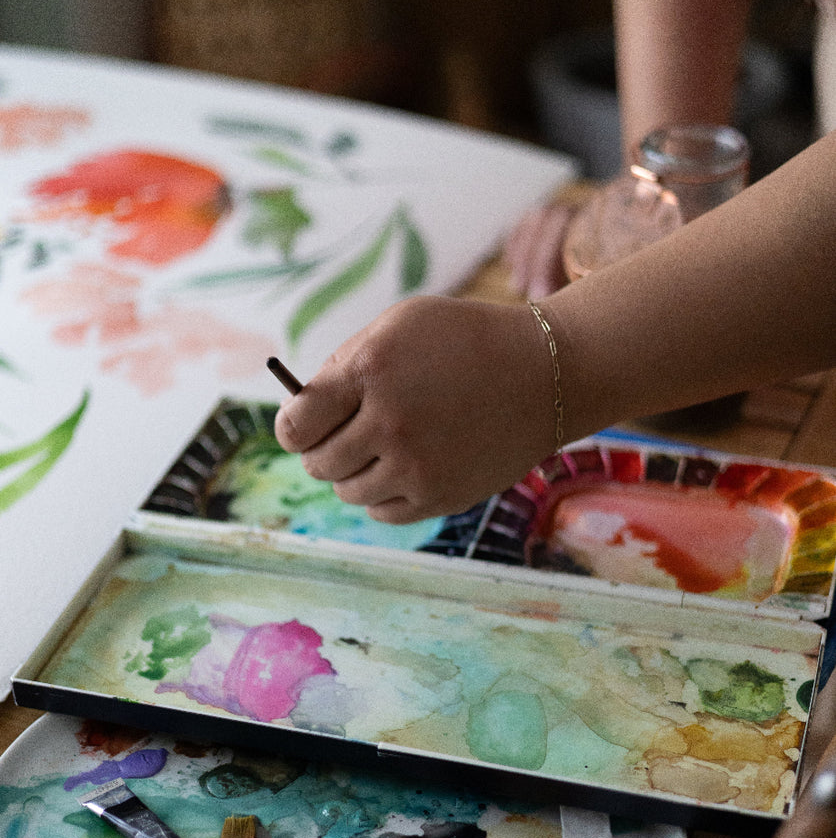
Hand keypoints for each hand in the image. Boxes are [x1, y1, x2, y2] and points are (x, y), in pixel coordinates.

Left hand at [274, 296, 558, 523]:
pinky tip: (402, 467)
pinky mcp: (440, 496)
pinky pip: (382, 511)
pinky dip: (382, 494)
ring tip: (378, 448)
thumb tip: (299, 409)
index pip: (295, 425)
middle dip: (321, 450)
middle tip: (340, 436)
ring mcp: (416, 465)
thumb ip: (345, 365)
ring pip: (347, 491)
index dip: (292, 427)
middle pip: (318, 463)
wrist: (545, 373)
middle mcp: (389, 423)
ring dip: (352, 473)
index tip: (301, 426)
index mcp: (371, 371)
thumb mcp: (400, 326)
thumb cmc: (466, 342)